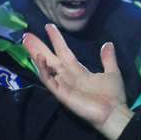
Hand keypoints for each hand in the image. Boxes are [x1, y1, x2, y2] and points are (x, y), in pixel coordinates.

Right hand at [22, 23, 131, 139]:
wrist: (114, 113)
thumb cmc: (112, 96)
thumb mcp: (112, 72)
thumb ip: (108, 58)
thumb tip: (108, 43)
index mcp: (79, 71)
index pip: (64, 52)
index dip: (56, 39)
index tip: (48, 26)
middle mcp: (68, 76)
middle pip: (50, 58)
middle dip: (39, 47)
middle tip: (26, 35)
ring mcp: (63, 85)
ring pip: (46, 68)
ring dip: (36, 55)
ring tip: (27, 42)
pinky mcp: (61, 94)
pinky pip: (49, 81)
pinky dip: (43, 70)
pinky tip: (40, 58)